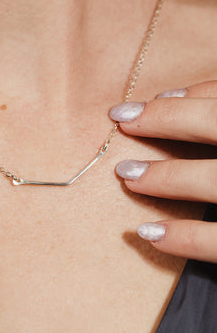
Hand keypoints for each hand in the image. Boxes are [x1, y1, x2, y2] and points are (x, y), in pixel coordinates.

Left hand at [109, 80, 216, 262]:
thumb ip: (214, 117)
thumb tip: (173, 99)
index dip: (192, 94)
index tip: (154, 98)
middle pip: (216, 124)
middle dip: (169, 119)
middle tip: (124, 119)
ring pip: (213, 181)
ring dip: (167, 175)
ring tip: (127, 174)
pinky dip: (184, 237)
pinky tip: (147, 232)